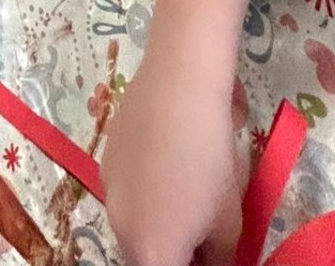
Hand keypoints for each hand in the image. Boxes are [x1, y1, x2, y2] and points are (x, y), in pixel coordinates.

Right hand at [103, 68, 241, 265]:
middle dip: (173, 250)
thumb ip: (218, 258)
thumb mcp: (229, 221)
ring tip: (186, 188)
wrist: (178, 86)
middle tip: (202, 228)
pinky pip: (126, 190)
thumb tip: (210, 261)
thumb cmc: (210, 158)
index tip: (209, 252)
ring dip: (156, 221)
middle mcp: (119, 229)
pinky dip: (144, 189)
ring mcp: (108, 192)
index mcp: (151, 253)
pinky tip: (168, 158)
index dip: (193, 264)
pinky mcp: (104, 159)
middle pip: (146, 257)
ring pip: (134, 224)